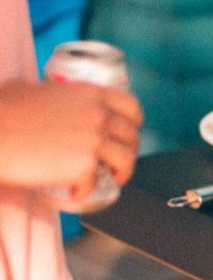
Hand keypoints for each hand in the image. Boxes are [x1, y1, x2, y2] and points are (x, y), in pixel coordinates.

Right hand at [0, 79, 143, 199]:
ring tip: (109, 179)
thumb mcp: (37, 89)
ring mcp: (94, 141)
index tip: (126, 133)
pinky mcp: (83, 166)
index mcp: (91, 94)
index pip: (131, 106)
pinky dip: (84, 190)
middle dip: (127, 150)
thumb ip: (60, 96)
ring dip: (121, 172)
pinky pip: (94, 184)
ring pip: (126, 160)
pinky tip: (73, 190)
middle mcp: (98, 115)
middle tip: (116, 161)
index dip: (133, 123)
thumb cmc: (1, 110)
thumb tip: (59, 101)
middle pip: (131, 137)